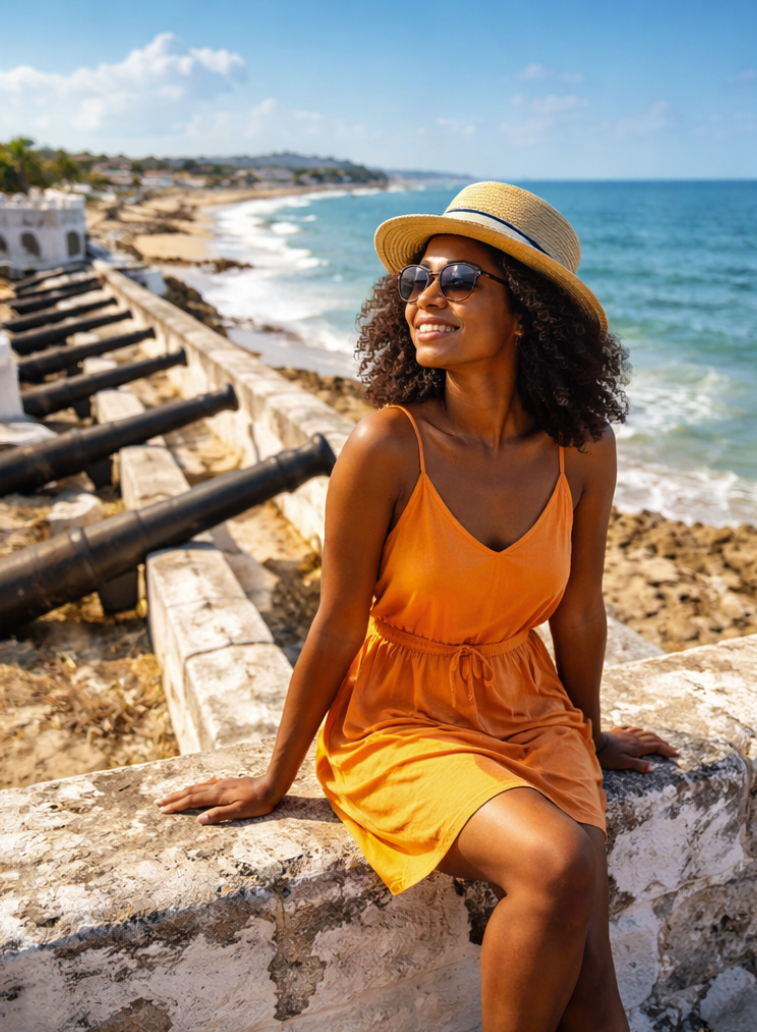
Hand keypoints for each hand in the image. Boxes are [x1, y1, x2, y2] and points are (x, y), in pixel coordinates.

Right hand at [156, 775, 280, 824]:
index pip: (191, 800)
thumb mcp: (239, 812)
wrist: (271, 786)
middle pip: (190, 791)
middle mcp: (216, 787)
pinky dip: (196, 787)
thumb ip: (219, 815)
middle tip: (158, 802)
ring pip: (197, 786)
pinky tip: (198, 787)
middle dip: (173, 797)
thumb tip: (199, 819)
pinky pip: (206, 784)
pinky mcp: (228, 782)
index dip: (176, 805)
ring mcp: (222, 783)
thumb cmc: (257, 803)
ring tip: (172, 795)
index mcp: (217, 795)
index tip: (162, 810)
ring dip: (182, 791)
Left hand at [596, 725, 678, 772]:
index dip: (667, 750)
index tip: (676, 753)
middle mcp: (634, 737)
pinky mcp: (617, 732)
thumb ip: (638, 765)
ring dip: (654, 736)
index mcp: (637, 746)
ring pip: (644, 732)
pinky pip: (631, 728)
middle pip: (652, 738)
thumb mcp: (623, 763)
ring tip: (660, 740)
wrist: (593, 742)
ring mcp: (626, 733)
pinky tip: (638, 730)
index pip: (656, 746)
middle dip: (664, 743)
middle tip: (672, 748)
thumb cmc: (607, 755)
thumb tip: (654, 768)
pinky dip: (639, 730)